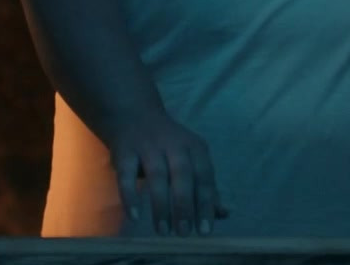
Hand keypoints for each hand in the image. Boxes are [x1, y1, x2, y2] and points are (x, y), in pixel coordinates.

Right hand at [99, 108, 228, 236]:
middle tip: (184, 233)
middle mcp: (173, 144)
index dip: (206, 204)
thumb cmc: (168, 146)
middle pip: (182, 175)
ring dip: (160, 205)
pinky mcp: (124, 151)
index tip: (204, 231)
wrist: (133, 115)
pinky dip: (130, 195)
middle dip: (184, 205)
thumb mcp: (191, 160)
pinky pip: (127, 175)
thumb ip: (206, 187)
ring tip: (163, 231)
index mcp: (194, 147)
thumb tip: (224, 214)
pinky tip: (135, 216)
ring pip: (156, 175)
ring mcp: (147, 146)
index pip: (204, 177)